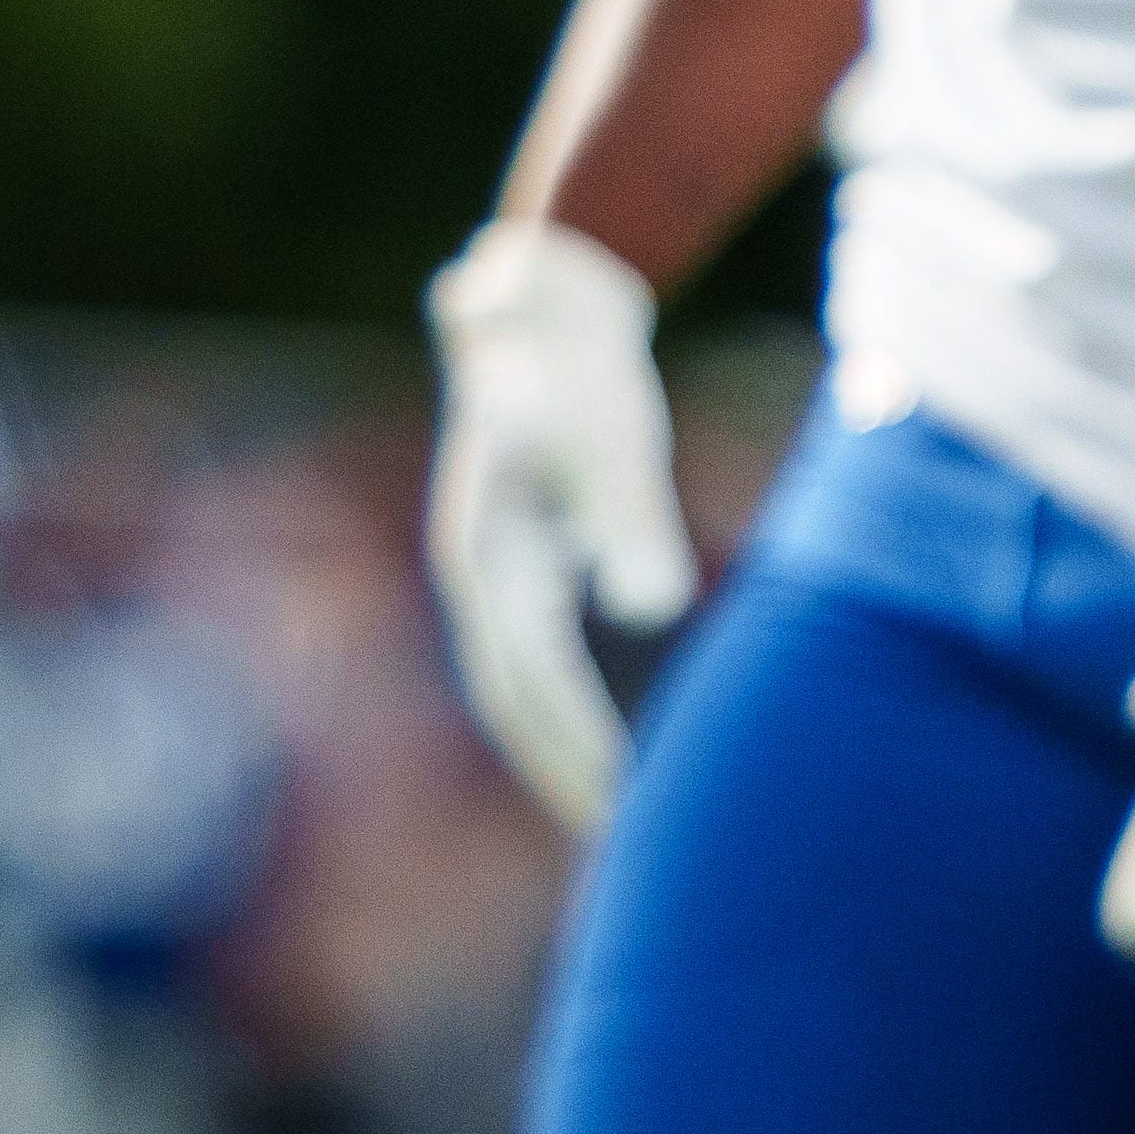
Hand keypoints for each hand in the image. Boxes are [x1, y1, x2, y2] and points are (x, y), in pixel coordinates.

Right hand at [423, 219, 698, 830]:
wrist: (544, 289)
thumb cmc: (579, 363)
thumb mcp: (609, 435)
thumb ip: (630, 518)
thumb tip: (654, 602)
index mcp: (486, 554)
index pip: (529, 679)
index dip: (574, 748)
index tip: (622, 809)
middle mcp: (480, 569)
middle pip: (511, 696)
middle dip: (558, 769)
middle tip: (618, 844)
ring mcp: (496, 561)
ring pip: (520, 678)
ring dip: (558, 743)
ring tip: (612, 809)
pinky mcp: (524, 549)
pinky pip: (540, 650)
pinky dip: (570, 701)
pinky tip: (617, 728)